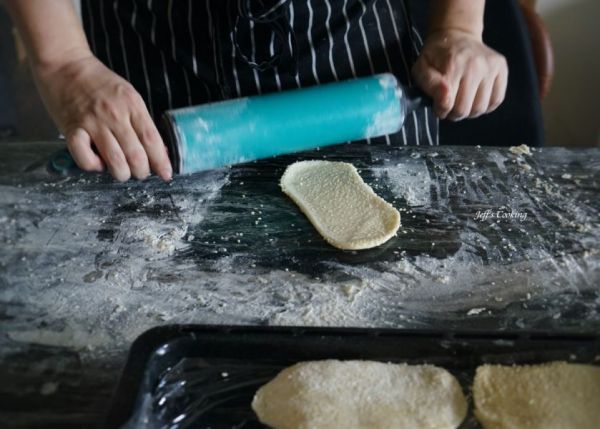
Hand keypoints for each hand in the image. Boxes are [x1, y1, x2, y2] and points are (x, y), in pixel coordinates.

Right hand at [33, 51, 171, 181]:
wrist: (64, 64)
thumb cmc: (98, 82)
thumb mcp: (128, 96)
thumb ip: (140, 121)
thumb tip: (157, 149)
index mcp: (132, 105)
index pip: (152, 140)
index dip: (161, 162)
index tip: (166, 174)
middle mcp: (115, 115)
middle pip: (136, 156)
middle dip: (142, 172)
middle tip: (140, 172)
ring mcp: (93, 123)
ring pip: (115, 161)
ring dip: (122, 173)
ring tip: (122, 171)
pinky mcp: (72, 129)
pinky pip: (85, 158)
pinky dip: (93, 167)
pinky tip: (97, 162)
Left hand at [412, 29, 507, 120]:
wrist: (457, 35)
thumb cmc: (436, 55)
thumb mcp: (421, 68)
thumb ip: (429, 85)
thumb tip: (445, 100)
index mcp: (453, 64)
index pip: (448, 104)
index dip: (440, 110)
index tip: (438, 105)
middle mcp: (476, 65)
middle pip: (465, 110)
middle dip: (454, 112)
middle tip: (449, 103)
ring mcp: (491, 66)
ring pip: (481, 108)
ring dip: (469, 111)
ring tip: (461, 99)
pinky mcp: (501, 68)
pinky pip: (496, 100)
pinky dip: (484, 105)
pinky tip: (475, 97)